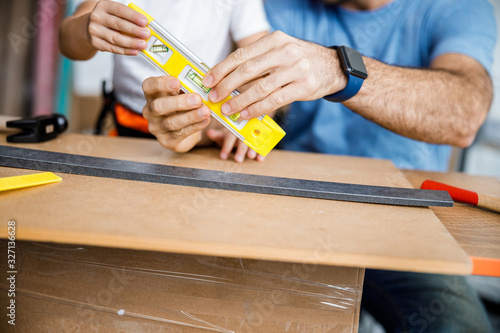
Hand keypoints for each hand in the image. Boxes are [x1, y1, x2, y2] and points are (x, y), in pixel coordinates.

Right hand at [86, 0, 150, 54]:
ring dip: (131, 43)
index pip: (120, 10)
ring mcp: (95, 30)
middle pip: (118, 24)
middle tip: (146, 34)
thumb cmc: (109, 19)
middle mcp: (97, 17)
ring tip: (142, 44)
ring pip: (115, 38)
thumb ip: (128, 18)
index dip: (133, 16)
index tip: (144, 22)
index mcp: (104, 6)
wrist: (90, 26)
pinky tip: (134, 51)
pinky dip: (125, 51)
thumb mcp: (116, 13)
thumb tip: (145, 27)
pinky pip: (113, 48)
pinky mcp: (96, 42)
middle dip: (134, 30)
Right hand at [142, 76, 211, 152]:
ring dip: (190, 116)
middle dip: (179, 102)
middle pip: (159, 106)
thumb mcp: (182, 93)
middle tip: (197, 99)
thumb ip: (187, 87)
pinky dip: (195, 126)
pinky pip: (180, 134)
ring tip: (205, 111)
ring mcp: (156, 127)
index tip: (177, 82)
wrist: (186, 129)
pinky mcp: (166, 141)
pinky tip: (205, 120)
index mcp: (152, 95)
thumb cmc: (183, 106)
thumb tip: (201, 82)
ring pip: (171, 122)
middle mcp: (150, 111)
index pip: (148, 86)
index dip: (160, 83)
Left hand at [202, 31, 346, 119]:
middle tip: (214, 97)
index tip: (208, 81)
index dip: (221, 69)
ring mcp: (295, 70)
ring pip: (260, 88)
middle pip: (247, 71)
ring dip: (240, 101)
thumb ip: (258, 60)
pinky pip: (274, 100)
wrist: (333, 67)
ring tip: (228, 110)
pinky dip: (257, 109)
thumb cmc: (300, 61)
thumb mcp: (281, 50)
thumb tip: (227, 78)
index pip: (241, 55)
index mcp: (274, 40)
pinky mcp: (303, 87)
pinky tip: (247, 114)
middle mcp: (284, 52)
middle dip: (226, 86)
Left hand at [206, 128, 264, 162]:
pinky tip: (260, 159)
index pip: (229, 138)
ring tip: (251, 156)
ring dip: (252, 149)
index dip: (226, 147)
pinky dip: (262, 152)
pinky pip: (262, 146)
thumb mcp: (223, 134)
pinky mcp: (260, 141)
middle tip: (238, 160)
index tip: (223, 157)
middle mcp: (244, 133)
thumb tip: (209, 132)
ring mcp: (253, 136)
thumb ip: (217, 135)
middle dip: (240, 150)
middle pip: (242, 141)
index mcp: (233, 130)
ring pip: (253, 142)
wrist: (245, 127)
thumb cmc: (232, 133)